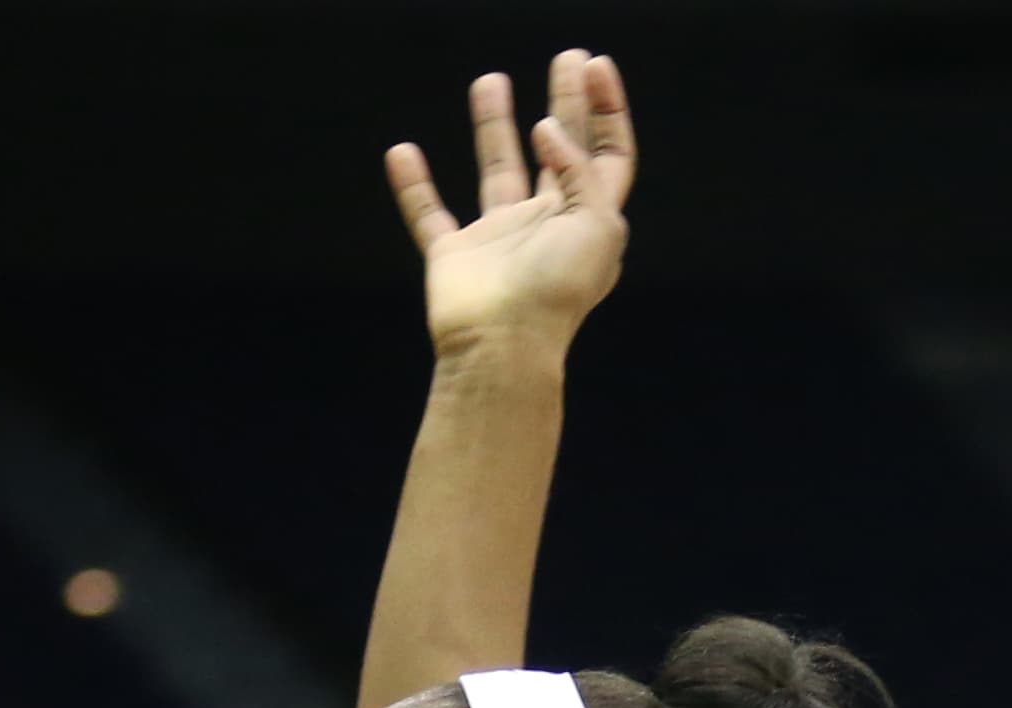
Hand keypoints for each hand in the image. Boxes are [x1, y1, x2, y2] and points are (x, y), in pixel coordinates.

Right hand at [385, 50, 635, 358]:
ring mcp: (500, 240)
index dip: (607, 111)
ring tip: (492, 79)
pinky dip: (414, 185)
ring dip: (495, 126)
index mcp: (590, 221)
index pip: (608, 156)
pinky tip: (403, 151)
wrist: (503, 347)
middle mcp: (548, 225)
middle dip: (565, 104)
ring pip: (498, 170)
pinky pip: (429, 213)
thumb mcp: (596, 224)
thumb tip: (549, 129)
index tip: (595, 65)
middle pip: (560, 151)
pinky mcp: (454, 257)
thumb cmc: (556, 292)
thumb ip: (579, 170)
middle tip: (567, 57)